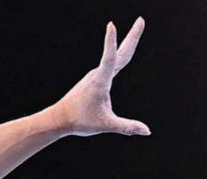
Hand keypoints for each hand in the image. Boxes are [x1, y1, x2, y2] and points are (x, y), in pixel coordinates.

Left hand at [53, 18, 149, 136]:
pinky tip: (124, 52)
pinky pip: (112, 63)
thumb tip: (147, 131)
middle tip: (141, 19)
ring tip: (139, 25)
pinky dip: (121, 53)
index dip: (110, 42)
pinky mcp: (97, 78)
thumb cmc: (80, 121)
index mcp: (100, 82)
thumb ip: (126, 127)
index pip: (109, 58)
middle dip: (132, 36)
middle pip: (120, 52)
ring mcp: (97, 74)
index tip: (111, 25)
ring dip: (128, 41)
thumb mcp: (105, 125)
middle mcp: (98, 74)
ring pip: (116, 56)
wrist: (60, 118)